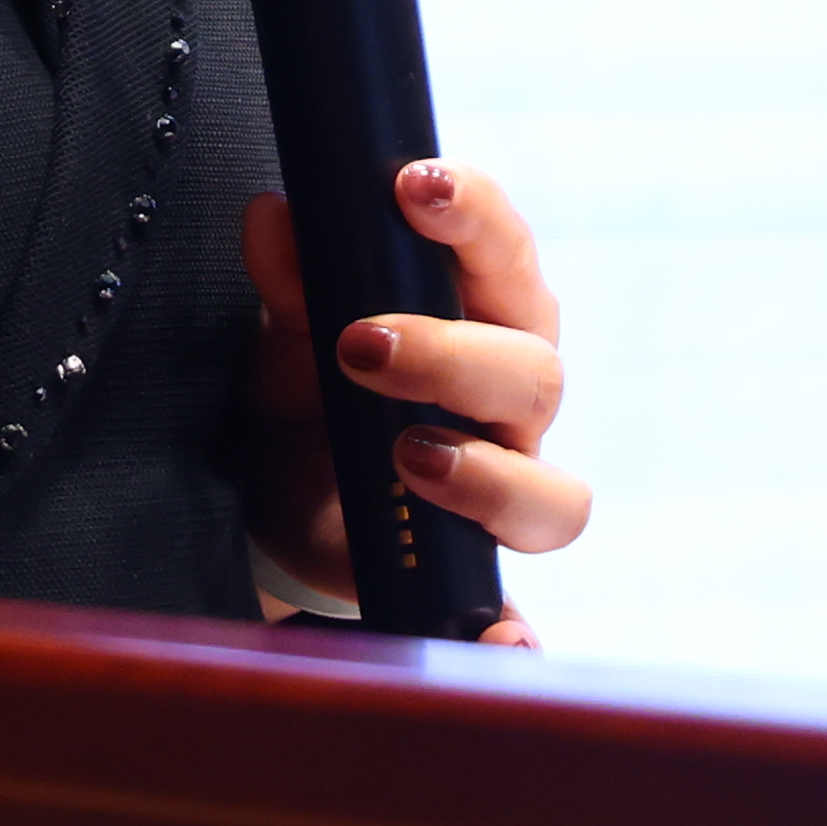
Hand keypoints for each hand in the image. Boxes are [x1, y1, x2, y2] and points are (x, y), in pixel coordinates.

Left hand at [239, 159, 590, 642]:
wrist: (284, 496)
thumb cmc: (312, 385)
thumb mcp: (288, 330)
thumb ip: (289, 277)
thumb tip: (274, 216)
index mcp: (480, 311)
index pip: (505, 250)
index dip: (476, 213)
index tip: (415, 187)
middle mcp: (512, 398)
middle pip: (536, 367)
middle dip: (451, 352)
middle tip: (359, 343)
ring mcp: (506, 486)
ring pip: (552, 489)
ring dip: (485, 474)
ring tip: (406, 455)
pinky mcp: (476, 567)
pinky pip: (521, 611)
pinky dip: (516, 630)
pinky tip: (496, 638)